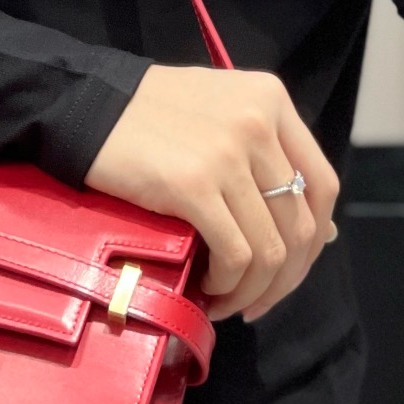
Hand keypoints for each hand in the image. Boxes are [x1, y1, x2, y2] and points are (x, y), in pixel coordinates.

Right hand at [85, 65, 338, 323]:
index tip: (289, 269)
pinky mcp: (193, 185)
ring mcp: (228, 154)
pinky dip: (228, 283)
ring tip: (229, 302)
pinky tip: (208, 286)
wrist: (81, 103)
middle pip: (300, 224)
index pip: (322, 185)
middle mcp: (260, 123)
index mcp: (272, 101)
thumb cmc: (146, 114)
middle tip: (257, 302)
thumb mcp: (220, 114)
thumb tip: (321, 229)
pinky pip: (235, 254)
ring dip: (253, 289)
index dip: (314, 240)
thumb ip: (268, 157)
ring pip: (270, 248)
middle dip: (284, 277)